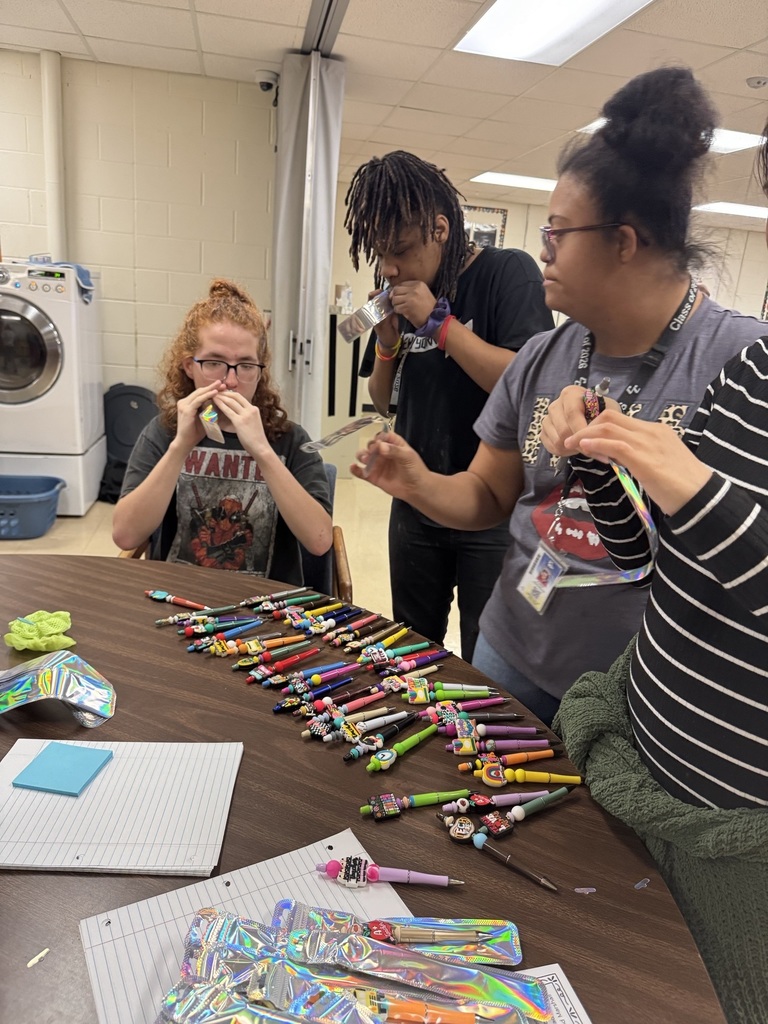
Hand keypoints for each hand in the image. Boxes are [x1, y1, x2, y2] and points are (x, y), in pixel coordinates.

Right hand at [174, 382, 226, 450]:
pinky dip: (207, 395)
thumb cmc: (195, 432)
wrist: (186, 442)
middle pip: (199, 391)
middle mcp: (183, 402)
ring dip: (211, 389)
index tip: (221, 387)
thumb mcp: (204, 418)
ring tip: (221, 386)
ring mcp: (183, 405)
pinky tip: (215, 393)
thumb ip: (209, 410)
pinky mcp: (186, 410)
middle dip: (212, 387)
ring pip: (199, 394)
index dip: (211, 389)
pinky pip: (199, 400)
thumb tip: (221, 404)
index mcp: (187, 403)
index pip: (200, 393)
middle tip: (222, 383)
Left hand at [212, 390, 269, 457]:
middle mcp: (250, 409)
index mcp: (254, 409)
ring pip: (231, 401)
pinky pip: (228, 410)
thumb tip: (237, 412)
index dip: (230, 393)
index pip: (240, 397)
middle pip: (235, 396)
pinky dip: (220, 405)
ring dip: (221, 397)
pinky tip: (215, 402)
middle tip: (215, 391)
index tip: (222, 392)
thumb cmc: (255, 438)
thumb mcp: (253, 422)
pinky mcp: (239, 422)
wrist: (260, 446)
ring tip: (212, 395)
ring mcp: (245, 415)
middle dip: (224, 392)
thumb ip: (246, 415)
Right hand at [351, 430, 428, 498]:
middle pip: (371, 445)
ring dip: (362, 456)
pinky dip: (355, 469)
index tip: (379, 442)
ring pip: (363, 456)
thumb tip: (381, 446)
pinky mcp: (373, 476)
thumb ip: (394, 450)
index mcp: (393, 444)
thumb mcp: (408, 456)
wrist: (416, 488)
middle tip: (373, 452)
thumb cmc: (415, 470)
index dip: (378, 438)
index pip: (382, 436)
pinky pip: (361, 472)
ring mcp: (377, 464)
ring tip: (366, 459)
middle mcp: (383, 452)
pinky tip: (353, 467)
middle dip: (370, 447)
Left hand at [389, 280, 436, 330]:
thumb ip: (412, 289)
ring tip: (400, 307)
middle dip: (394, 297)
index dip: (397, 290)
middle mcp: (414, 289)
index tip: (397, 296)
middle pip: (396, 290)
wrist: (435, 317)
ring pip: (394, 299)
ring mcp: (410, 298)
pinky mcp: (408, 307)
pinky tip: (402, 312)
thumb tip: (395, 290)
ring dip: (395, 304)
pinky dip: (397, 310)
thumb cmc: (428, 307)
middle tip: (396, 302)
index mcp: (418, 284)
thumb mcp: (423, 292)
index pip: (401, 284)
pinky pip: (396, 307)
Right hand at [540, 385, 620, 456]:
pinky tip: (575, 448)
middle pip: (563, 430)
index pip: (572, 414)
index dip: (582, 430)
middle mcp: (555, 405)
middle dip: (579, 442)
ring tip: (586, 446)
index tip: (594, 441)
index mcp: (570, 394)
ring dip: (573, 448)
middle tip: (594, 448)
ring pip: (557, 441)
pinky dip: (565, 452)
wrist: (592, 416)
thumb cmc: (602, 411)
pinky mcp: (544, 432)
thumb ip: (603, 421)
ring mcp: (547, 419)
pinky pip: (552, 447)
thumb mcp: (609, 410)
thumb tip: (596, 437)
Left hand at [564, 410, 712, 514]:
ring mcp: (647, 443)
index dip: (597, 427)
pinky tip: (584, 449)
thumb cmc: (683, 486)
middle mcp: (651, 431)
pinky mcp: (643, 459)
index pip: (620, 419)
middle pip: (610, 418)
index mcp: (657, 431)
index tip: (585, 440)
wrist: (702, 498)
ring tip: (571, 446)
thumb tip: (616, 458)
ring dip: (585, 435)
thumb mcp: (659, 464)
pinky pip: (614, 444)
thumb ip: (639, 456)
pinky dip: (595, 444)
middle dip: (586, 427)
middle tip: (572, 441)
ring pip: (608, 427)